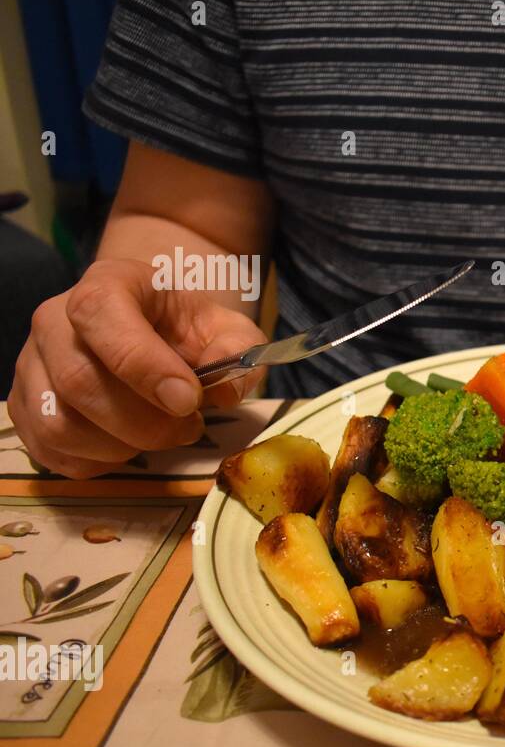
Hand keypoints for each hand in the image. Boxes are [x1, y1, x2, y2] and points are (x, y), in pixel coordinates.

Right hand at [8, 259, 266, 477]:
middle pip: (79, 382)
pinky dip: (97, 462)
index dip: (143, 365)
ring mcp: (32, 366)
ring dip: (120, 446)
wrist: (153, 325)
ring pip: (58, 423)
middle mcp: (54, 321)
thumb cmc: (187, 326)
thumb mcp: (228, 327)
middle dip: (144, 422)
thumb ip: (237, 350)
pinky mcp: (25, 407)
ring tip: (161, 435)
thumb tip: (224, 391)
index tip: (189, 399)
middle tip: (189, 426)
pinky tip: (129, 446)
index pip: (100, 315)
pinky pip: (50, 450)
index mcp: (106, 284)